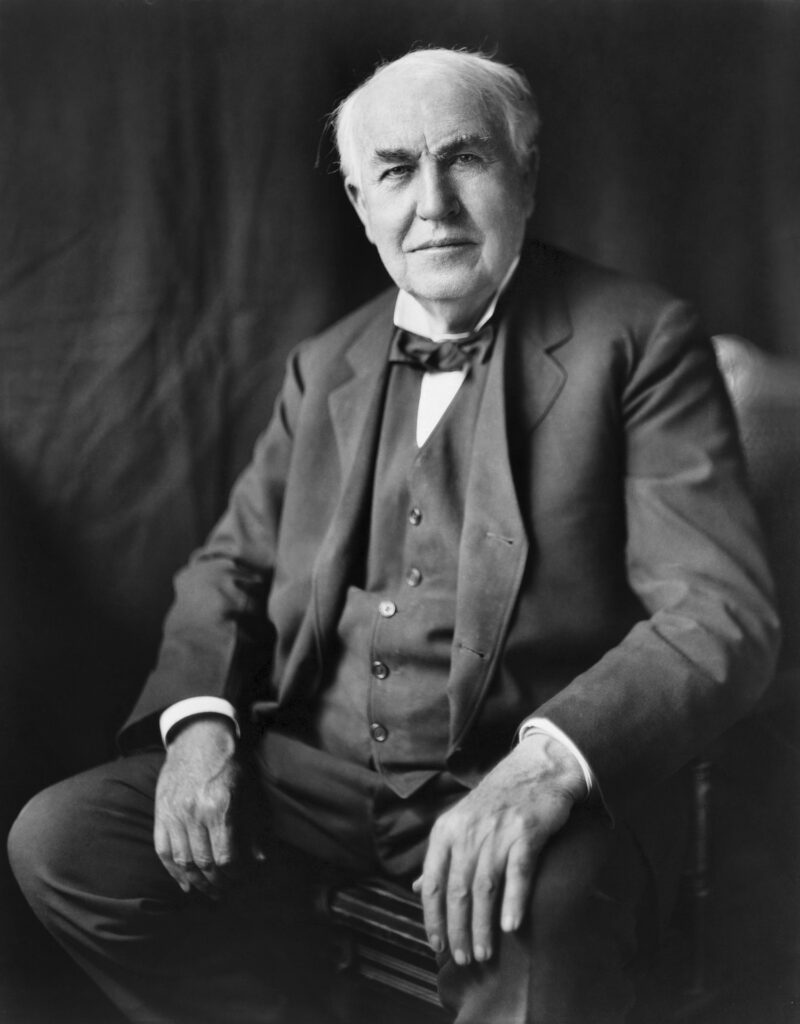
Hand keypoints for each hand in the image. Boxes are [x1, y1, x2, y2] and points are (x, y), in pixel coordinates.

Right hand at [154, 716, 240, 897]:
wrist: (198, 736)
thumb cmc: (229, 762)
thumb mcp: (249, 789)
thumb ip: (253, 826)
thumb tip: (260, 860)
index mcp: (219, 806)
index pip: (225, 857)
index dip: (235, 875)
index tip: (242, 879)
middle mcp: (194, 813)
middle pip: (204, 863)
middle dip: (217, 883)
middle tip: (226, 892)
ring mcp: (174, 813)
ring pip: (183, 861)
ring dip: (197, 882)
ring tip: (209, 892)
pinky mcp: (161, 812)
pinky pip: (163, 851)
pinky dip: (173, 871)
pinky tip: (184, 884)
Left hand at [412, 734, 585, 964]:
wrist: (533, 771)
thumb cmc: (495, 802)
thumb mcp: (459, 823)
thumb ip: (441, 857)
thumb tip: (420, 889)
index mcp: (446, 832)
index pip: (432, 883)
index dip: (433, 917)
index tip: (438, 945)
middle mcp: (467, 833)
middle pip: (457, 891)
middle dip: (458, 929)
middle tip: (464, 959)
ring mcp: (497, 834)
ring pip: (484, 888)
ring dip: (483, 925)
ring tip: (484, 952)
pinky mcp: (526, 834)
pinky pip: (518, 873)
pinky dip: (513, 901)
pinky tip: (511, 926)